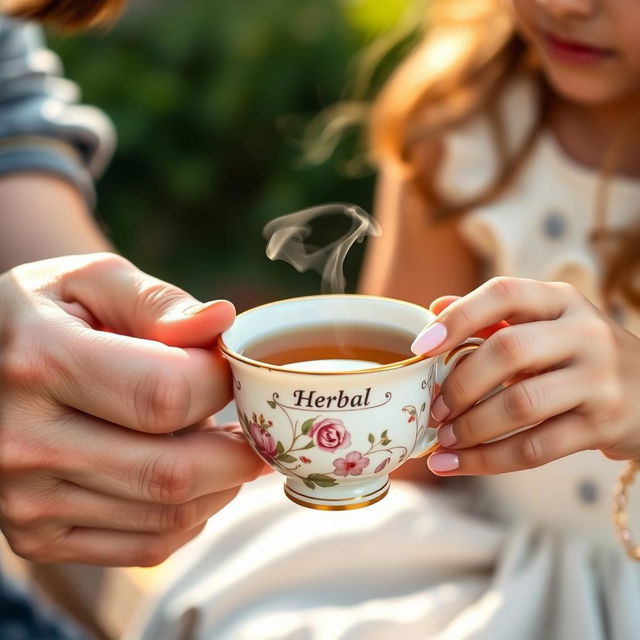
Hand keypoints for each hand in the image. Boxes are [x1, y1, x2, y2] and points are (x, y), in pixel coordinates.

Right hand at [0, 253, 263, 565]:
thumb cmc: (48, 314)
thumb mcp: (92, 281)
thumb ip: (158, 302)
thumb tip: (222, 321)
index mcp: (40, 361)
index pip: (164, 394)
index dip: (221, 383)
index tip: (234, 371)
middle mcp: (24, 441)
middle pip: (171, 471)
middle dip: (239, 451)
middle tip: (259, 425)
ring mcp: (26, 501)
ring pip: (167, 516)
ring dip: (221, 484)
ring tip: (223, 445)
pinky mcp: (38, 538)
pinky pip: (146, 546)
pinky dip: (192, 516)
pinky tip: (194, 479)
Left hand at [412, 277, 639, 475]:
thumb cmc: (577, 354)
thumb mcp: (545, 323)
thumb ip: (492, 316)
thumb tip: (435, 308)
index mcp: (560, 301)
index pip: (504, 294)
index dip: (458, 317)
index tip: (421, 346)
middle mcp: (584, 333)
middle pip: (507, 351)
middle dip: (459, 383)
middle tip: (433, 408)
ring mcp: (598, 379)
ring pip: (520, 404)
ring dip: (470, 427)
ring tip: (442, 439)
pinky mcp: (604, 424)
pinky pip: (536, 447)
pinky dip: (489, 460)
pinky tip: (457, 464)